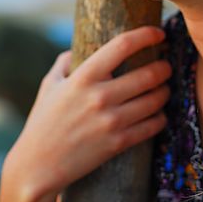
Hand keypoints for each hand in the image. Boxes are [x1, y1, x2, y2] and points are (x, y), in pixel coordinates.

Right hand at [4, 26, 170, 200]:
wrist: (36, 168)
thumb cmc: (42, 122)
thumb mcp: (50, 84)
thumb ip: (66, 61)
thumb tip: (82, 45)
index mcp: (83, 77)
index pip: (122, 45)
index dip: (146, 35)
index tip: (159, 33)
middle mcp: (99, 97)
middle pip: (149, 74)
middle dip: (164, 67)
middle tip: (166, 66)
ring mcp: (110, 121)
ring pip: (155, 100)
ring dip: (165, 91)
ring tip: (164, 88)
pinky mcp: (117, 144)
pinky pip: (152, 126)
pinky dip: (160, 117)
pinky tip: (159, 114)